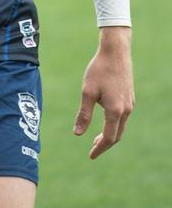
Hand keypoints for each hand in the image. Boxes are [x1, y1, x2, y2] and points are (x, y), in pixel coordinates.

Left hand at [74, 26, 133, 158]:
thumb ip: (84, 114)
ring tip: (97, 138)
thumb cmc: (99, 70)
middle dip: (105, 144)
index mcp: (115, 110)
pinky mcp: (130, 97)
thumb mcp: (87, 92)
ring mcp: (130, 104)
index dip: (99, 148)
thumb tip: (77, 134)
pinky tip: (106, 120)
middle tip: (93, 149)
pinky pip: (123, 117)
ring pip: (121, 126)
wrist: (115, 52)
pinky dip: (114, 124)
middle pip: (117, 135)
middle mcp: (126, 110)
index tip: (91, 156)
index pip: (108, 138)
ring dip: (110, 134)